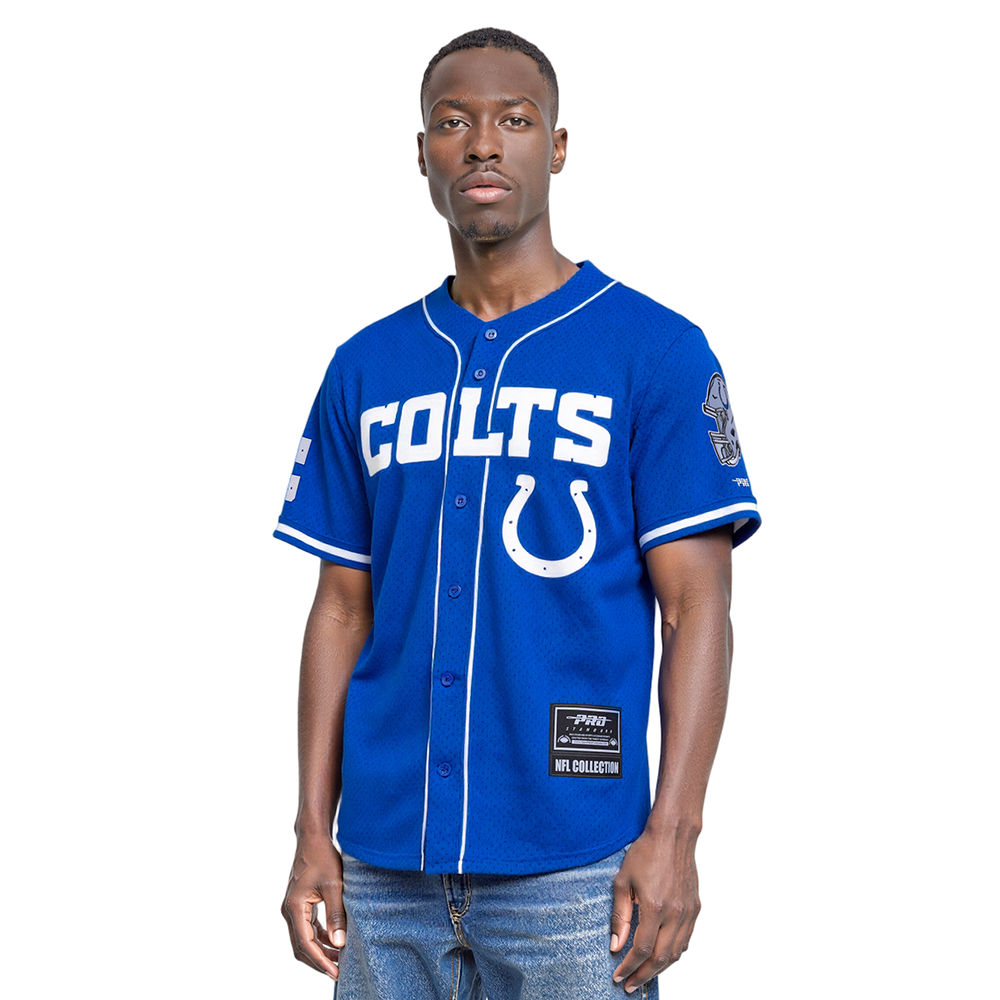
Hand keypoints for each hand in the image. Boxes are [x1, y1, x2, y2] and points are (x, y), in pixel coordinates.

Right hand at [280, 836, 346, 979]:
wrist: (313, 838)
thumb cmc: (322, 857)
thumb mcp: (334, 885)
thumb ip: (336, 915)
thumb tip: (339, 942)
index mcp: (295, 907)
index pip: (305, 943)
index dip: (320, 960)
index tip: (335, 972)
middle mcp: (290, 910)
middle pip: (301, 945)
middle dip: (319, 960)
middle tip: (338, 971)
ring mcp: (294, 907)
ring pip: (304, 938)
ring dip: (320, 949)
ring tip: (340, 958)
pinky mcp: (301, 903)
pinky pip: (308, 927)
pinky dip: (320, 937)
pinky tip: (335, 940)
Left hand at [609, 824, 701, 992]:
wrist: (672, 835)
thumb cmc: (645, 853)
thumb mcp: (623, 881)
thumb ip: (620, 916)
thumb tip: (616, 945)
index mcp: (655, 907)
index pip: (642, 949)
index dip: (629, 966)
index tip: (618, 976)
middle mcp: (675, 913)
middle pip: (661, 958)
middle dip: (643, 975)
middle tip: (629, 984)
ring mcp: (688, 912)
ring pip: (676, 953)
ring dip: (659, 969)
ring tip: (643, 974)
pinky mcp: (695, 908)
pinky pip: (686, 940)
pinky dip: (673, 953)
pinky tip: (662, 956)